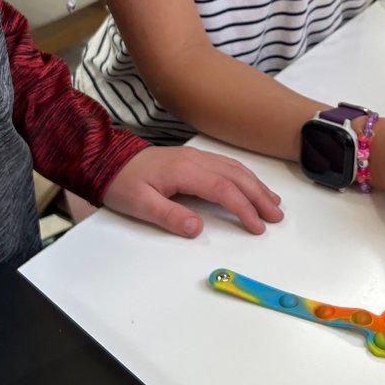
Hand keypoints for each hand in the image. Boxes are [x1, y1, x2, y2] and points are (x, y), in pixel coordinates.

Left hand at [101, 146, 282, 236]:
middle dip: (259, 196)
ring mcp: (195, 156)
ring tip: (273, 203)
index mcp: (184, 171)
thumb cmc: (122, 183)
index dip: (243, 208)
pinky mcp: (193, 158)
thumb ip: (169, 216)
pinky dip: (245, 176)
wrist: (107, 160)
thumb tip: (197, 229)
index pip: (223, 189)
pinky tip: (252, 185)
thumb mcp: (139, 204)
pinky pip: (227, 165)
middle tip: (277, 217)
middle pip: (236, 176)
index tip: (257, 226)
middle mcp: (195, 159)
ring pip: (235, 168)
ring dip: (256, 185)